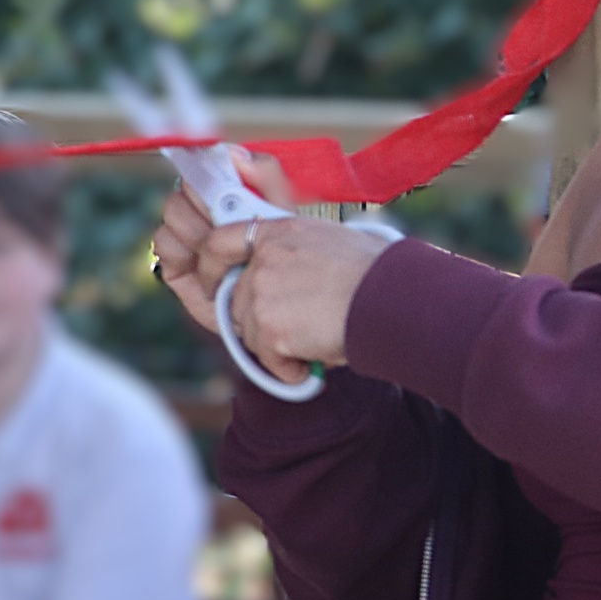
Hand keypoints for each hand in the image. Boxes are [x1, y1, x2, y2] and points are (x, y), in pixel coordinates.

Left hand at [151, 150, 393, 382]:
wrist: (391, 300)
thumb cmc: (376, 275)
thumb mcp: (330, 242)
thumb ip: (294, 251)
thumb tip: (282, 274)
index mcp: (279, 231)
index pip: (219, 241)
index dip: (209, 267)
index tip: (211, 286)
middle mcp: (265, 258)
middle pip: (236, 301)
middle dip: (259, 322)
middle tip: (297, 326)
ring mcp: (263, 291)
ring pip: (250, 333)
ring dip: (277, 345)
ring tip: (316, 337)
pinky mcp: (269, 326)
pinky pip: (267, 359)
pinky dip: (288, 368)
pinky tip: (314, 358)